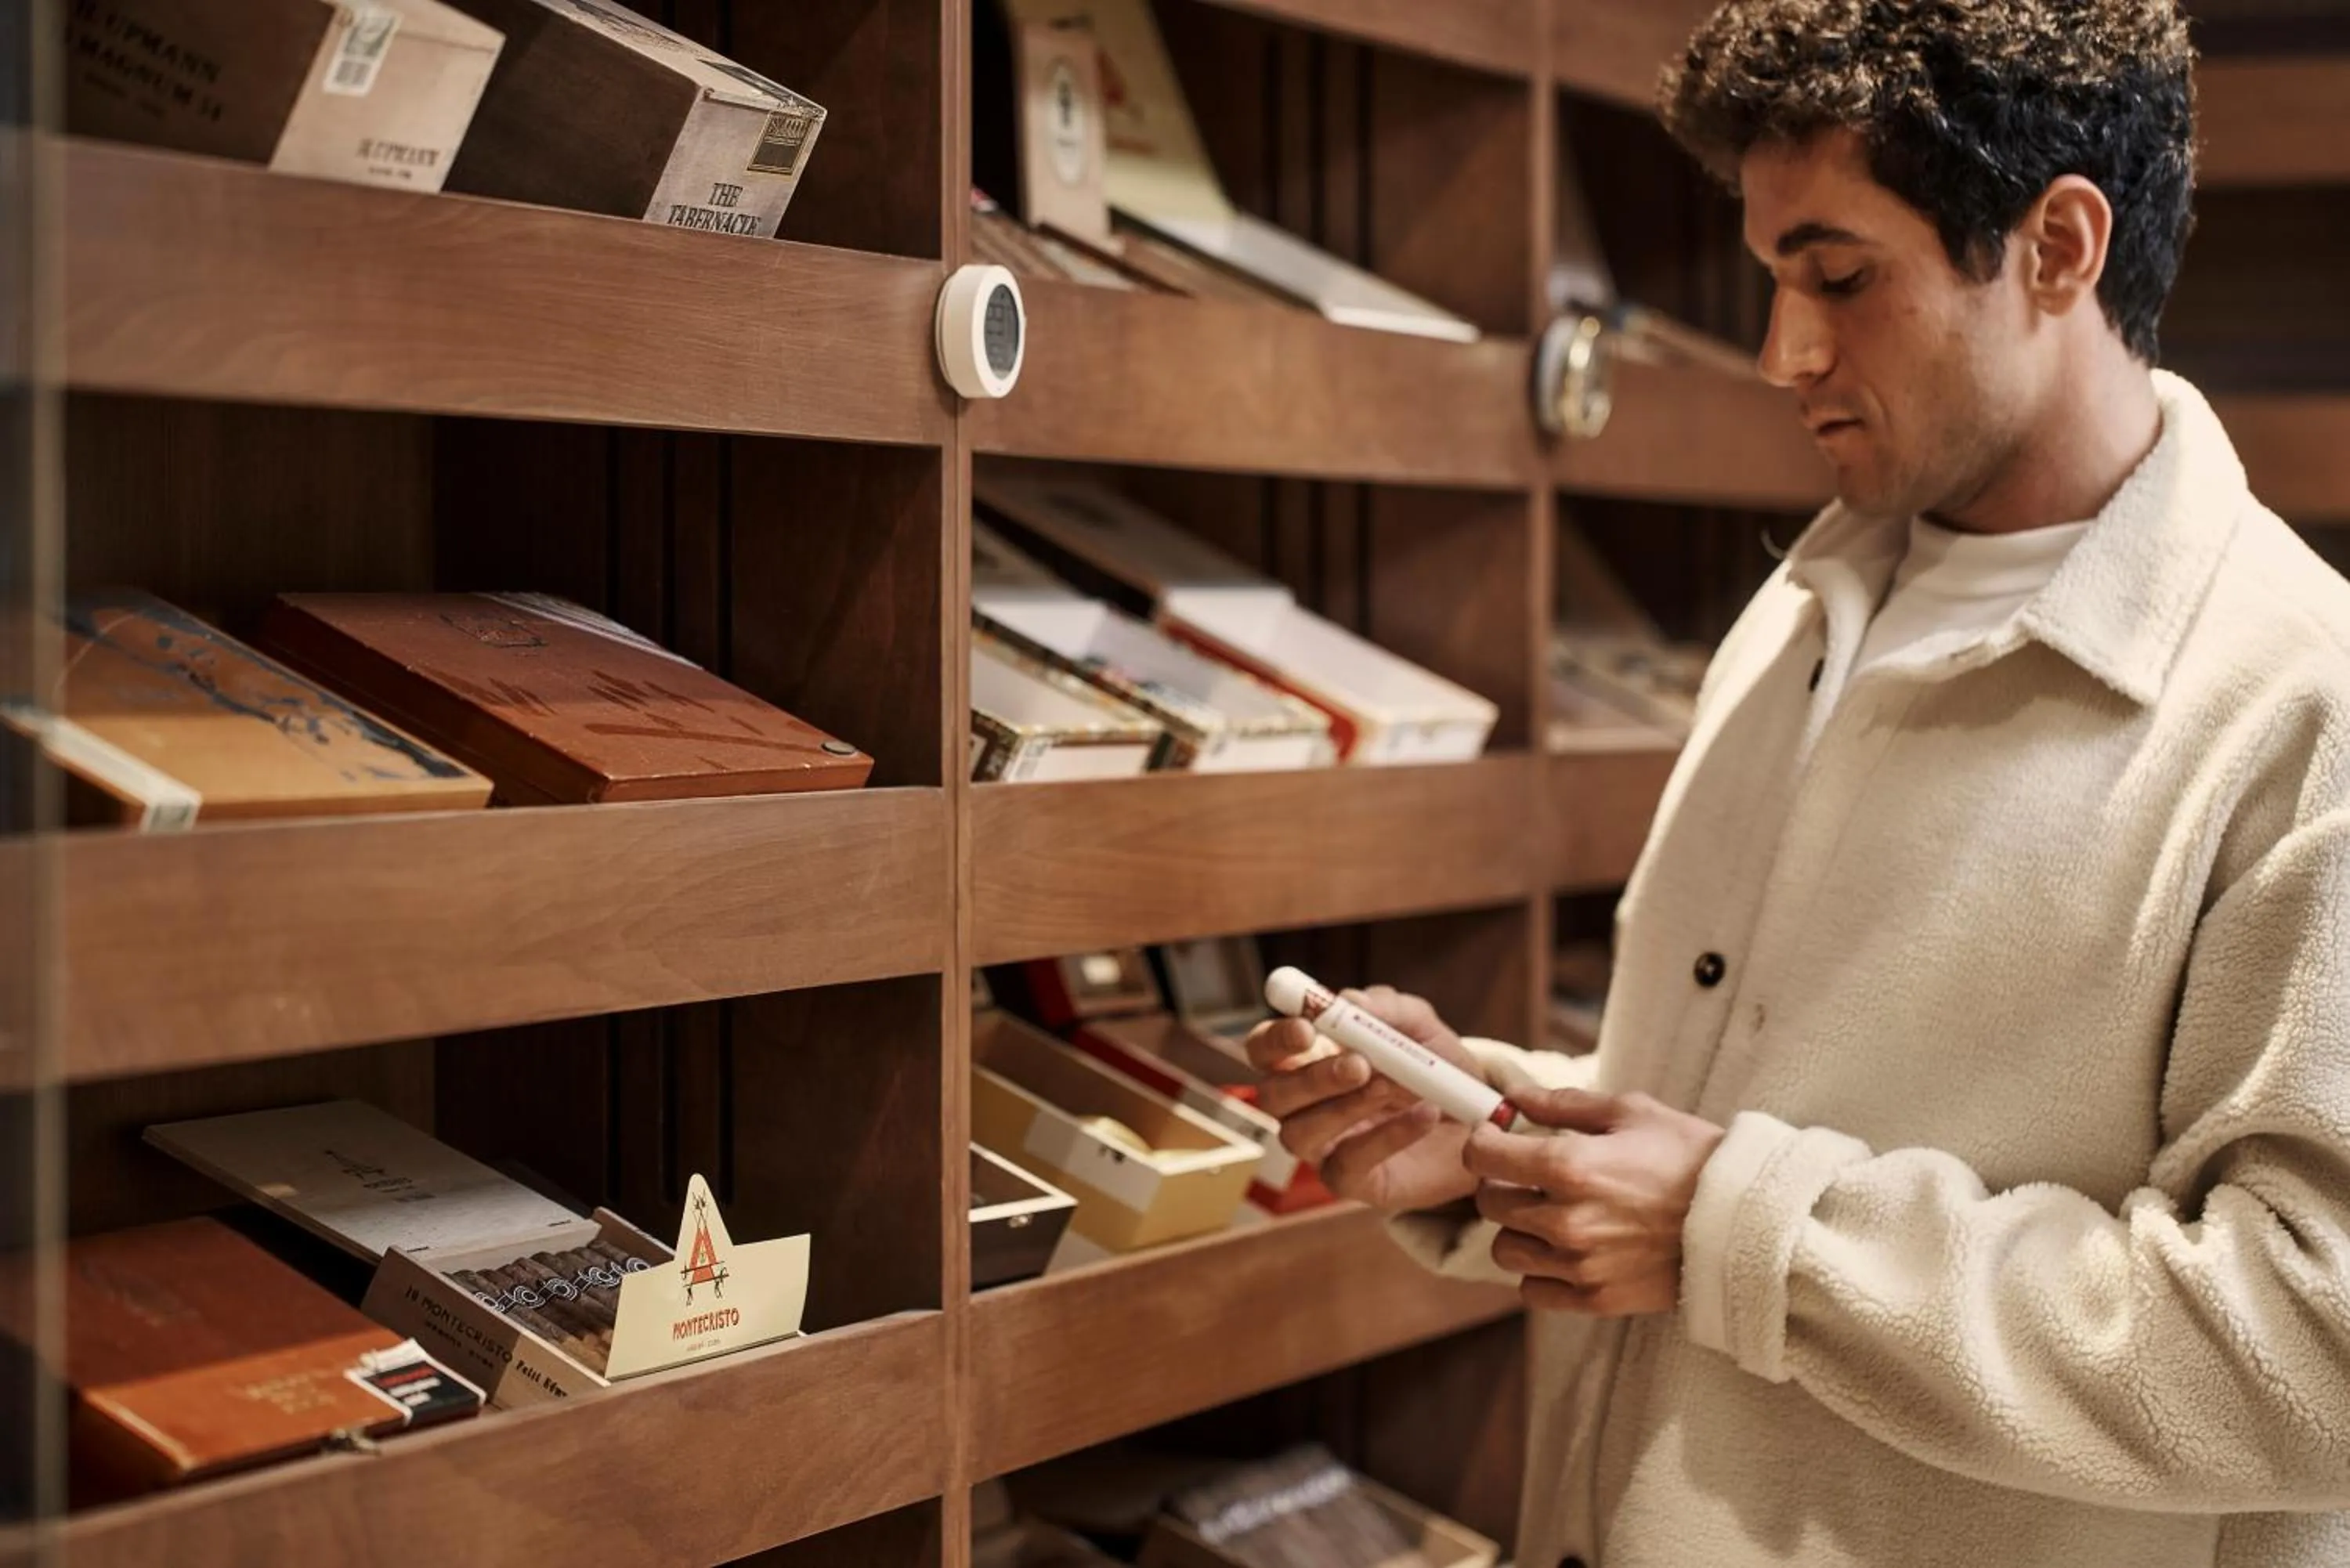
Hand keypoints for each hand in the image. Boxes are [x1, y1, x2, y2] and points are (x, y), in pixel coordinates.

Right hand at [1245, 986, 1482, 1213]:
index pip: (1264, 1049)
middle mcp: (1304, 1105)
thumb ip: (1390, 1009)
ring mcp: (1322, 1146)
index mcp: (1310, 1059)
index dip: (1274, 1039)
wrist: (1477, 1125)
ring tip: (1392, 1088)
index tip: (1306, 1028)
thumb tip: (1352, 999)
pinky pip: (1347, 1164)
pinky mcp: (1349, 1181)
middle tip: (1360, 1064)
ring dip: (1343, 1108)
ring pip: (1298, 1134)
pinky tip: (1426, 1114)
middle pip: (1273, 1095)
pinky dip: (1388, 1137)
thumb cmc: (1436, 1071)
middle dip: (1311, 1077)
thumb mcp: (1422, 1029)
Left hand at [1465, 1087, 1725, 1316]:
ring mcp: (1579, 1265)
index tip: (1496, 1138)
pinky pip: (1532, 1290)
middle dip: (1501, 1182)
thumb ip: (1562, 1104)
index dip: (1482, 1142)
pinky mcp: (1595, 1298)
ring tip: (1549, 1214)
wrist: (1743, 1220)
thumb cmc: (1689, 1157)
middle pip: (1489, 1204)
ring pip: (1505, 1250)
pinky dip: (1539, 1271)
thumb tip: (1514, 1098)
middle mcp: (1566, 1220)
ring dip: (1518, 1230)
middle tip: (1527, 1174)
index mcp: (1570, 1166)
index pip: (1482, 1157)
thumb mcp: (1629, 1111)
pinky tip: (1565, 1250)